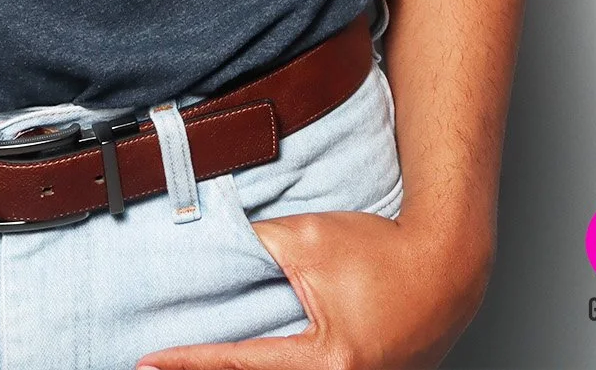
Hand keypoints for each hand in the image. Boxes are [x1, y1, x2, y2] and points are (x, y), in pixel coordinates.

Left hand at [137, 210, 489, 369]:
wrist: (445, 267)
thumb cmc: (381, 249)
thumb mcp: (310, 238)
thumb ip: (260, 245)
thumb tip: (216, 243)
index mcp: (326, 361)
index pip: (240, 363)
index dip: (191, 362)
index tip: (149, 361)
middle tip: (165, 369)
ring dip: (248, 369)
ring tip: (199, 363)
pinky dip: (279, 368)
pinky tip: (255, 357)